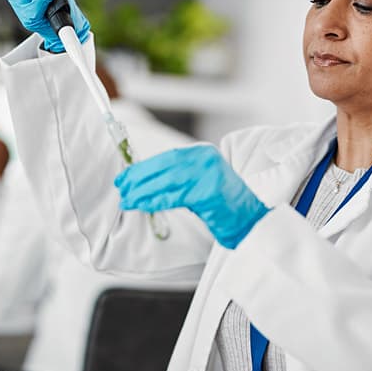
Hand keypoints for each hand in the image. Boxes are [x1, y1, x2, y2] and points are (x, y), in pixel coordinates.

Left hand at [114, 145, 269, 248]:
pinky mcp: (209, 192)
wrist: (249, 219)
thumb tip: (141, 182)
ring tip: (128, 200)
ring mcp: (209, 174)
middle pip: (164, 167)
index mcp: (202, 152)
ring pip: (167, 181)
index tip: (125, 177)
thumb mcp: (197, 183)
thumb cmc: (221, 204)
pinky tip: (143, 205)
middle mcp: (206, 158)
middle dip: (139, 178)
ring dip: (143, 192)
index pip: (166, 157)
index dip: (143, 168)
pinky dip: (156, 201)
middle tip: (122, 189)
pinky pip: (175, 196)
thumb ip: (175, 178)